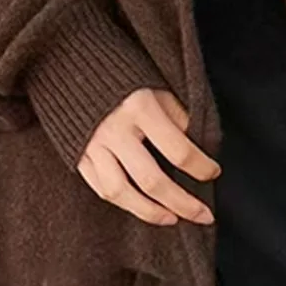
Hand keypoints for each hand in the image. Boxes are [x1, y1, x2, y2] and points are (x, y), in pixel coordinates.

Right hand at [78, 88, 219, 225]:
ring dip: (150, 212)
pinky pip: (101, 188)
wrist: (71, 66)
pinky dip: (124, 203)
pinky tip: (143, 207)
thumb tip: (197, 149)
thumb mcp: (156, 86)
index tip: (214, 173)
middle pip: (152, 181)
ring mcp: (92, 146)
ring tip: (172, 219)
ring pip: (122, 193)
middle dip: (183, 203)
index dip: (201, 167)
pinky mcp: (77, 155)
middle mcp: (115, 130)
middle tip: (204, 215)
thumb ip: (176, 117)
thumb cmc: (123, 75)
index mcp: (139, 108)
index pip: (178, 150)